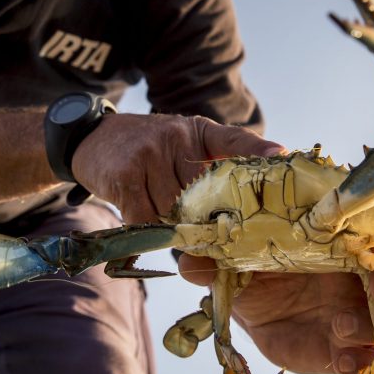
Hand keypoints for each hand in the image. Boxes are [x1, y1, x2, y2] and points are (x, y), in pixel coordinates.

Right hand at [71, 113, 284, 222]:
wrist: (92, 138)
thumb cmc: (144, 149)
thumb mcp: (181, 144)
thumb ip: (208, 166)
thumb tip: (236, 209)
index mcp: (198, 133)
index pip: (233, 139)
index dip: (258, 148)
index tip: (281, 155)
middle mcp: (177, 139)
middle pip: (204, 195)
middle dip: (209, 220)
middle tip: (216, 240)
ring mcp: (150, 156)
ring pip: (174, 212)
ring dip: (174, 230)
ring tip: (173, 232)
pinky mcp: (126, 177)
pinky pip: (145, 220)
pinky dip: (146, 233)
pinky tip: (142, 231)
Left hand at [178, 241, 373, 373]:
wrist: (256, 305)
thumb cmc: (257, 270)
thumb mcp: (234, 262)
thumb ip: (214, 261)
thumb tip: (189, 260)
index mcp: (343, 241)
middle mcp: (363, 274)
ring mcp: (364, 313)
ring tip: (344, 332)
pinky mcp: (354, 350)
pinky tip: (347, 366)